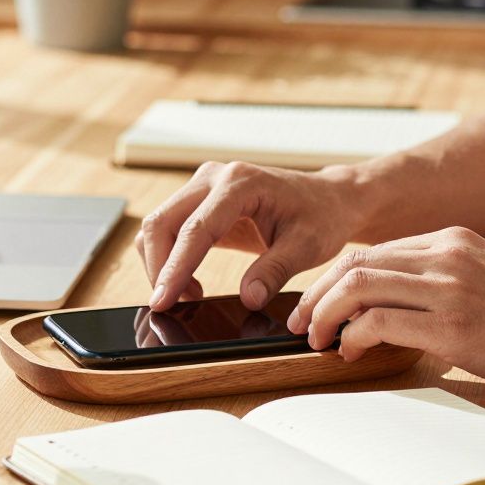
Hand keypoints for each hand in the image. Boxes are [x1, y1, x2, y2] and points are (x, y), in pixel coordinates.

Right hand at [135, 161, 356, 311]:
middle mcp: (214, 178)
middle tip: (169, 306)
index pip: (195, 229)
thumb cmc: (320, 217)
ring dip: (161, 264)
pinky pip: (168, 229)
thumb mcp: (307, 247)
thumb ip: (275, 271)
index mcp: (240, 183)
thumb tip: (248, 298)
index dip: (175, 268)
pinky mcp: (199, 201)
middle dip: (159, 268)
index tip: (164, 301)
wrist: (326, 199)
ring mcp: (203, 187)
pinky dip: (169, 258)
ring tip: (188, 296)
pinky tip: (190, 283)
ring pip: (158, 226)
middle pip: (162, 223)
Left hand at [288, 226, 484, 398]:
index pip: (372, 250)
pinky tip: (351, 352)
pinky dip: (352, 337)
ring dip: (325, 315)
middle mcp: (447, 255)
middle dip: (315, 295)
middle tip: (300, 323)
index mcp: (453, 239)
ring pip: (357, 286)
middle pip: (354, 263)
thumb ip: (441, 274)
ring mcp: (449, 288)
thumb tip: (387, 296)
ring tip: (318, 340)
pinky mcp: (452, 327)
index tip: (317, 303)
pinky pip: (378, 322)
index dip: (333, 278)